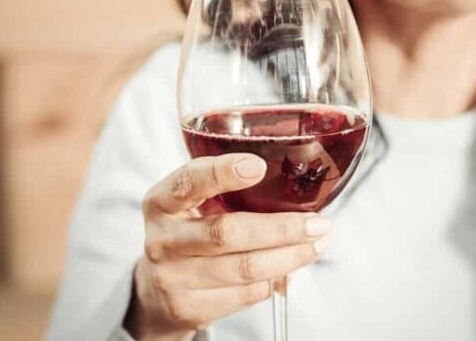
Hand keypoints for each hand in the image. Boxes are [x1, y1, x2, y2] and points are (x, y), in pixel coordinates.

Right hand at [126, 154, 332, 339]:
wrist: (158, 292)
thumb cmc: (189, 234)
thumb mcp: (194, 204)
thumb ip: (227, 188)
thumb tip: (293, 184)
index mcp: (162, 202)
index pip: (189, 182)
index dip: (222, 173)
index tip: (258, 167)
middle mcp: (163, 240)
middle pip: (227, 233)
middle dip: (281, 228)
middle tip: (317, 224)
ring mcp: (173, 278)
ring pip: (244, 268)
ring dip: (290, 257)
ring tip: (316, 245)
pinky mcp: (190, 308)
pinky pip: (247, 294)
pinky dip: (276, 280)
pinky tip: (289, 269)